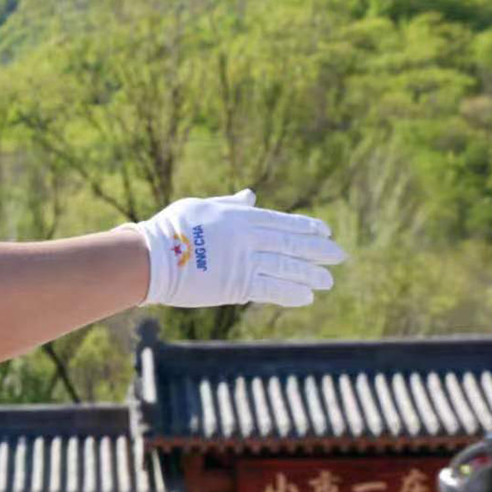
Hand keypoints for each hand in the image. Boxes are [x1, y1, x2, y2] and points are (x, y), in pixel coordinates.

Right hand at [133, 190, 343, 308]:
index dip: (307, 227)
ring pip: (287, 267)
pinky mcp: (237, 285)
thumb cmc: (171, 228)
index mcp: (241, 217)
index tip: (326, 232)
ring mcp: (244, 261)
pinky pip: (271, 288)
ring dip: (310, 274)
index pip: (283, 221)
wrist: (151, 256)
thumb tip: (251, 195)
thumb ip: (231, 205)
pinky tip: (308, 296)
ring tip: (328, 281)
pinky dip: (291, 292)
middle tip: (340, 256)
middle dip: (318, 251)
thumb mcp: (202, 207)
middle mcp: (249, 237)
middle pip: (292, 243)